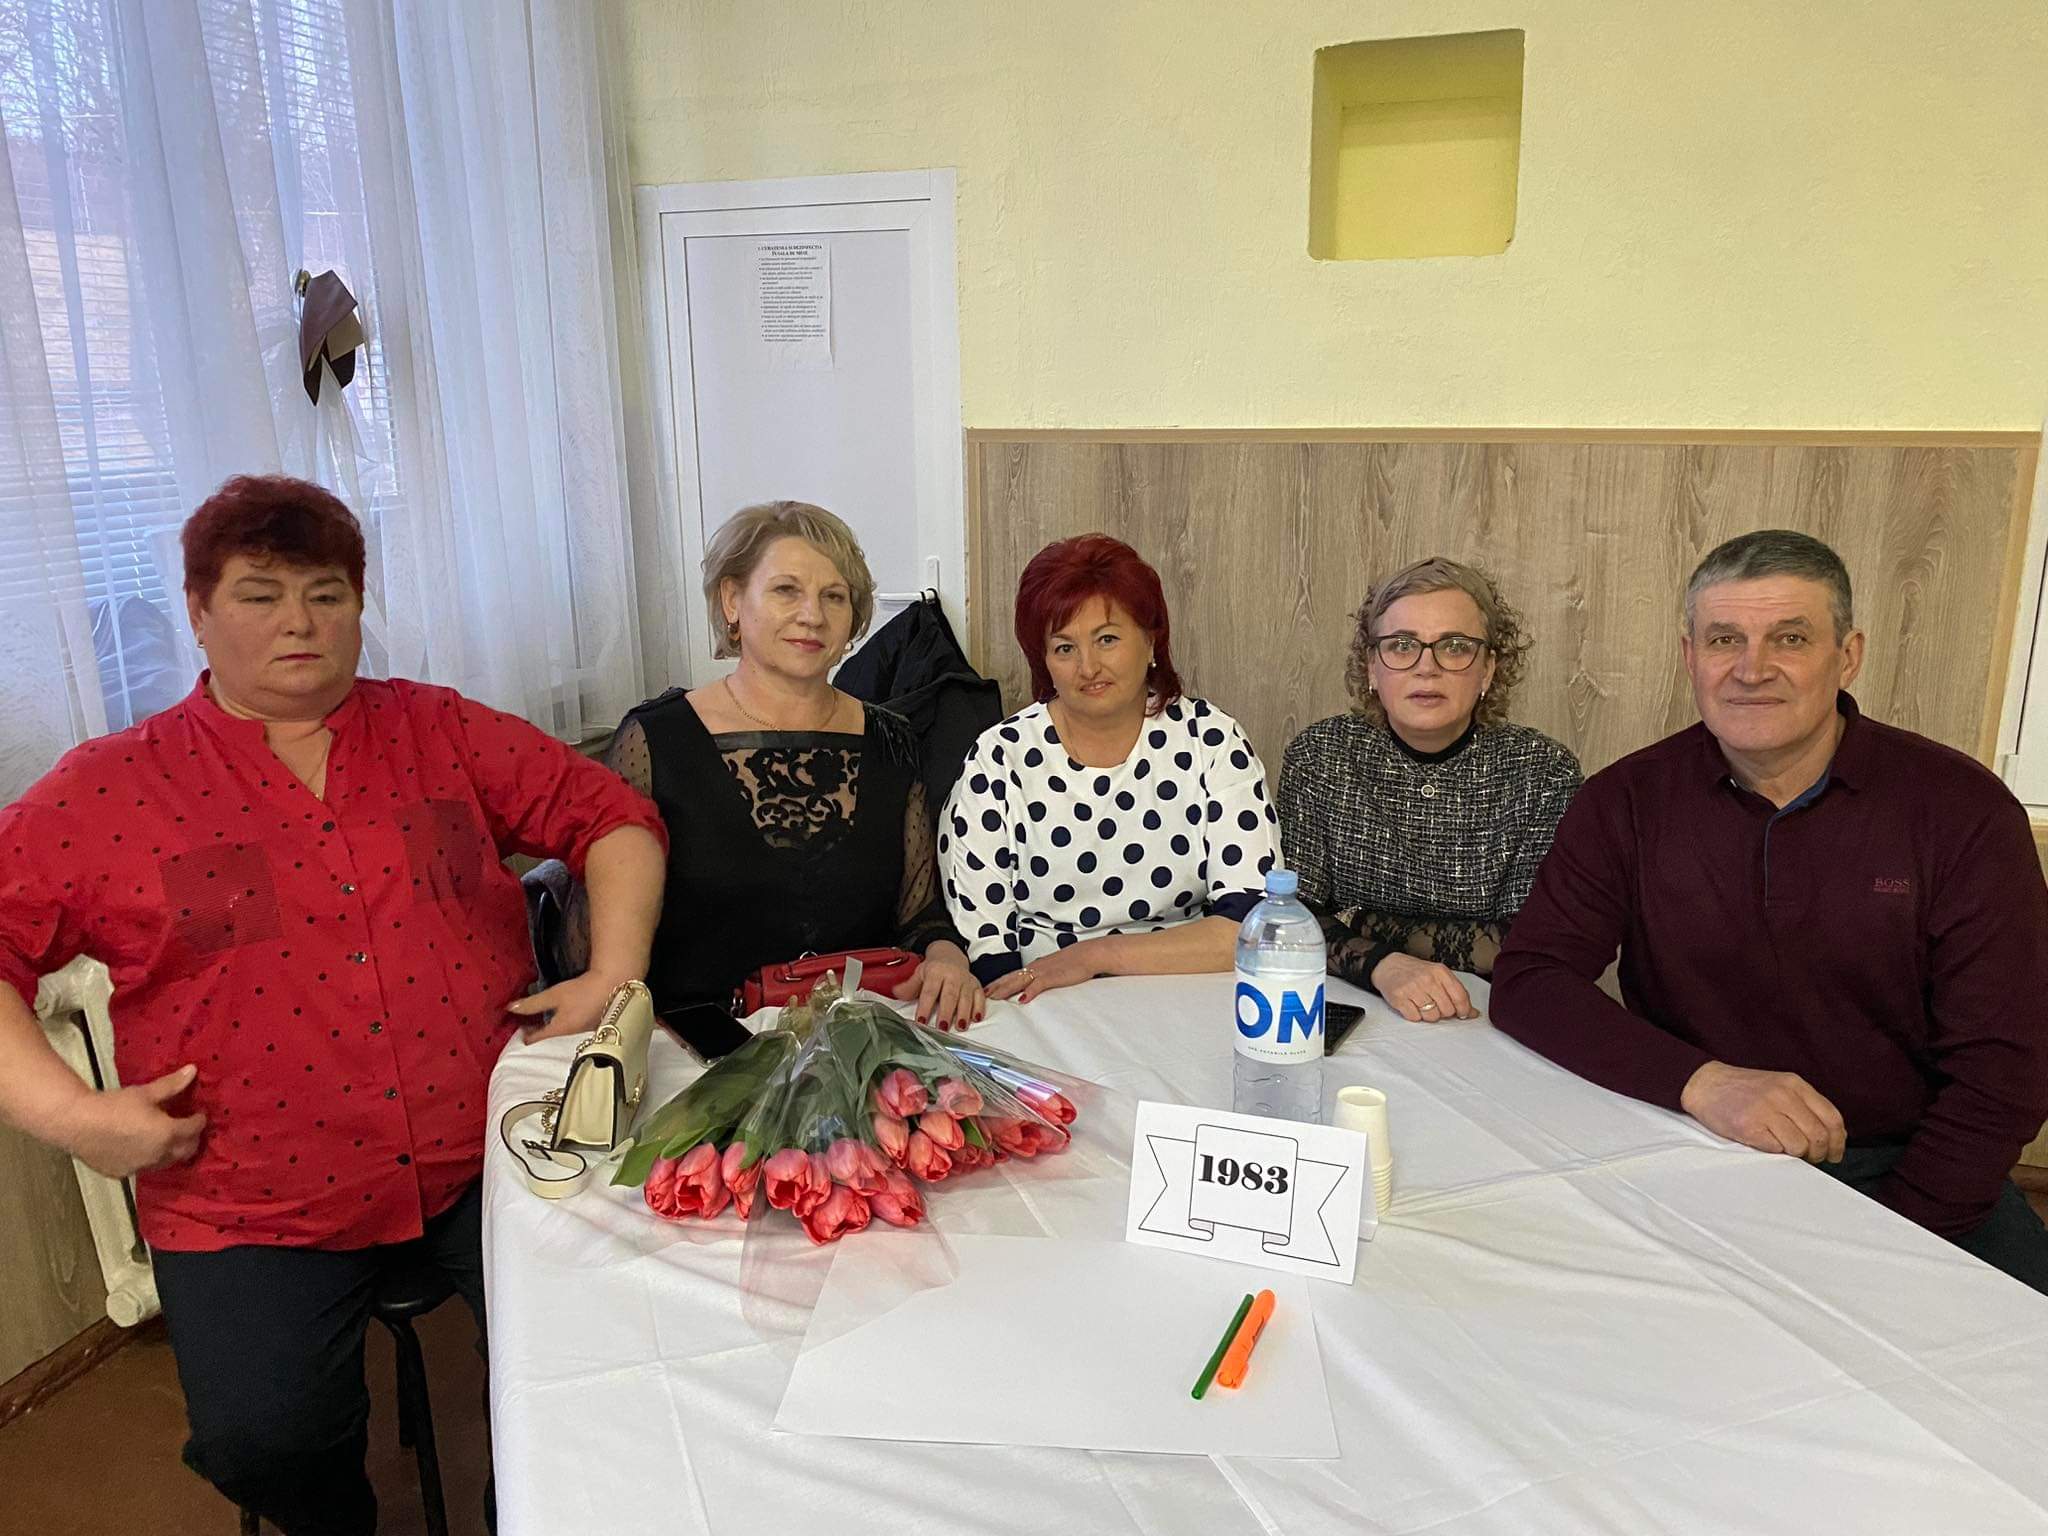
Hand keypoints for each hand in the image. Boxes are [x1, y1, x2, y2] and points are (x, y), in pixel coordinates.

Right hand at [62, 1064, 206, 1178]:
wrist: (77, 1124)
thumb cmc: (114, 1105)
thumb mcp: (146, 1093)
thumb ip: (172, 1084)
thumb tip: (193, 1070)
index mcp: (168, 1134)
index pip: (194, 1129)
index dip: (199, 1121)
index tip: (199, 1115)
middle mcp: (158, 1155)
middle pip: (185, 1151)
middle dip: (191, 1140)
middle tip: (189, 1130)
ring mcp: (140, 1167)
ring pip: (165, 1163)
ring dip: (171, 1152)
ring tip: (168, 1141)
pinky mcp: (122, 1174)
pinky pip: (143, 1168)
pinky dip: (148, 1159)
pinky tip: (142, 1150)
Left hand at [507, 971, 635, 1042]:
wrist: (616, 984)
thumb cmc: (583, 990)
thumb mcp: (554, 996)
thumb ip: (532, 1004)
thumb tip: (511, 1008)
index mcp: (561, 1029)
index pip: (539, 1038)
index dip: (528, 1036)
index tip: (521, 1034)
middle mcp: (573, 1034)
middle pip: (553, 1036)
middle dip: (541, 1032)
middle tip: (531, 1026)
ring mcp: (587, 1030)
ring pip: (565, 1032)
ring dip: (555, 1027)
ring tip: (548, 1019)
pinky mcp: (598, 1022)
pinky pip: (577, 1026)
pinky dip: (568, 1022)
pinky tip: (571, 1013)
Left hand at [891, 943, 985, 1030]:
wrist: (950, 955)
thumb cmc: (934, 969)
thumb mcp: (919, 974)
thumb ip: (909, 986)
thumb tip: (895, 993)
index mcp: (936, 972)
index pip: (929, 992)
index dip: (925, 1007)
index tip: (922, 1021)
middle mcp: (952, 976)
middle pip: (949, 995)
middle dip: (946, 1012)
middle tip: (942, 1027)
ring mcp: (966, 981)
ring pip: (966, 998)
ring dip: (964, 1013)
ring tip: (960, 1026)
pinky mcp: (976, 985)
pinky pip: (980, 997)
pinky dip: (979, 1008)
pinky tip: (976, 1018)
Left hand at [984, 942, 1098, 1004]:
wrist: (1087, 954)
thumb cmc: (1072, 963)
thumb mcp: (1052, 971)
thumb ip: (1040, 979)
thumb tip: (1031, 988)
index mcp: (1034, 967)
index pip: (1011, 976)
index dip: (997, 983)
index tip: (985, 990)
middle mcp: (1034, 968)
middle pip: (1010, 978)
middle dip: (995, 987)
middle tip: (981, 996)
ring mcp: (1043, 972)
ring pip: (1019, 981)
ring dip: (1006, 990)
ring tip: (994, 998)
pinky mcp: (1053, 977)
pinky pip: (1038, 985)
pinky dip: (1029, 992)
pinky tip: (1022, 1000)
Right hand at [1371, 953, 1477, 1021]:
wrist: (1388, 966)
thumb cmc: (1416, 972)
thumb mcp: (1439, 976)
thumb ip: (1456, 993)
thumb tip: (1473, 1013)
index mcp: (1440, 972)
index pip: (1460, 997)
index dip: (1464, 1010)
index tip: (1462, 1014)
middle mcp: (1427, 979)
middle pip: (1447, 1010)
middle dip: (1443, 1012)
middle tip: (1436, 1005)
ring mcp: (1412, 988)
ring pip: (1432, 1017)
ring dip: (1428, 1015)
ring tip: (1422, 1004)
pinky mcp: (1399, 998)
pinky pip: (1415, 1018)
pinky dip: (1415, 1015)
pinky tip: (1412, 1005)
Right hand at [1680, 1060, 1845, 1162]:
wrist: (1705, 1084)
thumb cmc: (1743, 1090)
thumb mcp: (1779, 1086)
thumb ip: (1803, 1105)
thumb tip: (1828, 1137)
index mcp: (1795, 1084)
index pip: (1832, 1118)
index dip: (1838, 1141)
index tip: (1834, 1153)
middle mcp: (1783, 1095)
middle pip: (1819, 1135)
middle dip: (1818, 1153)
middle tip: (1810, 1157)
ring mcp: (1766, 1110)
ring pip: (1800, 1146)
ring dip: (1796, 1155)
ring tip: (1785, 1149)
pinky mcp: (1749, 1126)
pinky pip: (1776, 1150)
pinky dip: (1775, 1152)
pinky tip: (1765, 1143)